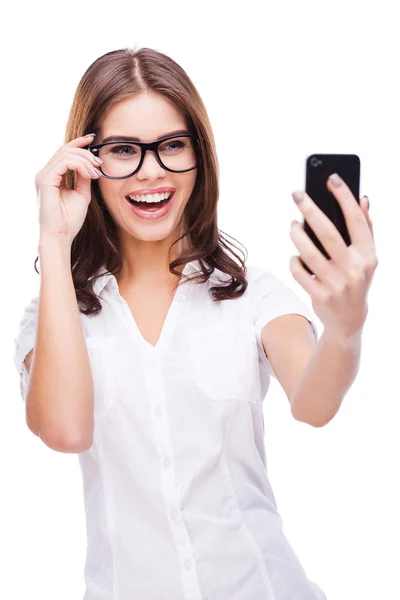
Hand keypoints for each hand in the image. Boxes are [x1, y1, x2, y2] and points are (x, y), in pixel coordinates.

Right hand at [35, 133, 102, 245]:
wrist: (61, 236)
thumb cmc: (69, 220)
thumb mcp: (82, 194)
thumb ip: (84, 179)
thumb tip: (91, 166)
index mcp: (52, 176)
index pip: (64, 153)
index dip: (79, 143)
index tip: (94, 140)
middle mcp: (45, 174)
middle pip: (65, 150)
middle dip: (85, 152)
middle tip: (99, 163)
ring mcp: (43, 176)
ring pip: (65, 154)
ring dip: (85, 160)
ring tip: (96, 172)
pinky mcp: (45, 180)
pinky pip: (64, 163)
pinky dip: (80, 165)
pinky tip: (90, 174)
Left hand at [289, 173, 377, 340]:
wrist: (348, 320)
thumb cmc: (355, 280)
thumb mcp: (367, 257)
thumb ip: (366, 228)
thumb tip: (363, 198)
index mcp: (368, 256)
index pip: (356, 220)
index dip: (344, 197)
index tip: (331, 179)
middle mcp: (354, 269)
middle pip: (328, 233)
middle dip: (310, 210)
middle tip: (297, 194)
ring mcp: (337, 284)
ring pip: (308, 253)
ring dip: (296, 235)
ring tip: (292, 225)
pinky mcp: (320, 296)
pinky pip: (299, 271)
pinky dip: (294, 261)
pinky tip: (295, 256)